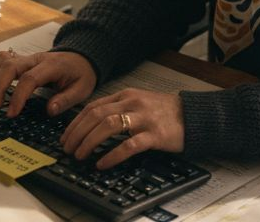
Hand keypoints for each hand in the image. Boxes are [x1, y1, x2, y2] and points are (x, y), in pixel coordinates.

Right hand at [0, 49, 96, 117]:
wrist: (81, 58)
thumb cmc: (80, 74)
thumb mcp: (82, 89)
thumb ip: (67, 100)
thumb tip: (50, 110)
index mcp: (52, 66)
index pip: (29, 79)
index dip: (18, 96)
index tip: (11, 113)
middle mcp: (37, 59)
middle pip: (10, 65)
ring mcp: (28, 57)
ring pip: (3, 59)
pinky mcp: (22, 59)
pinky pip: (1, 58)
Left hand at [61, 88, 184, 169]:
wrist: (193, 116)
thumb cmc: (164, 112)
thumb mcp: (138, 102)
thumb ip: (117, 108)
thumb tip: (91, 123)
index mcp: (126, 95)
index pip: (93, 106)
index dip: (75, 123)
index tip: (66, 137)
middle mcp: (133, 103)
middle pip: (96, 116)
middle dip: (77, 134)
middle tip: (68, 149)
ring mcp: (144, 118)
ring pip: (108, 126)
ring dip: (90, 142)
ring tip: (81, 155)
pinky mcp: (154, 135)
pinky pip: (129, 145)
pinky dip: (112, 155)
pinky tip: (102, 163)